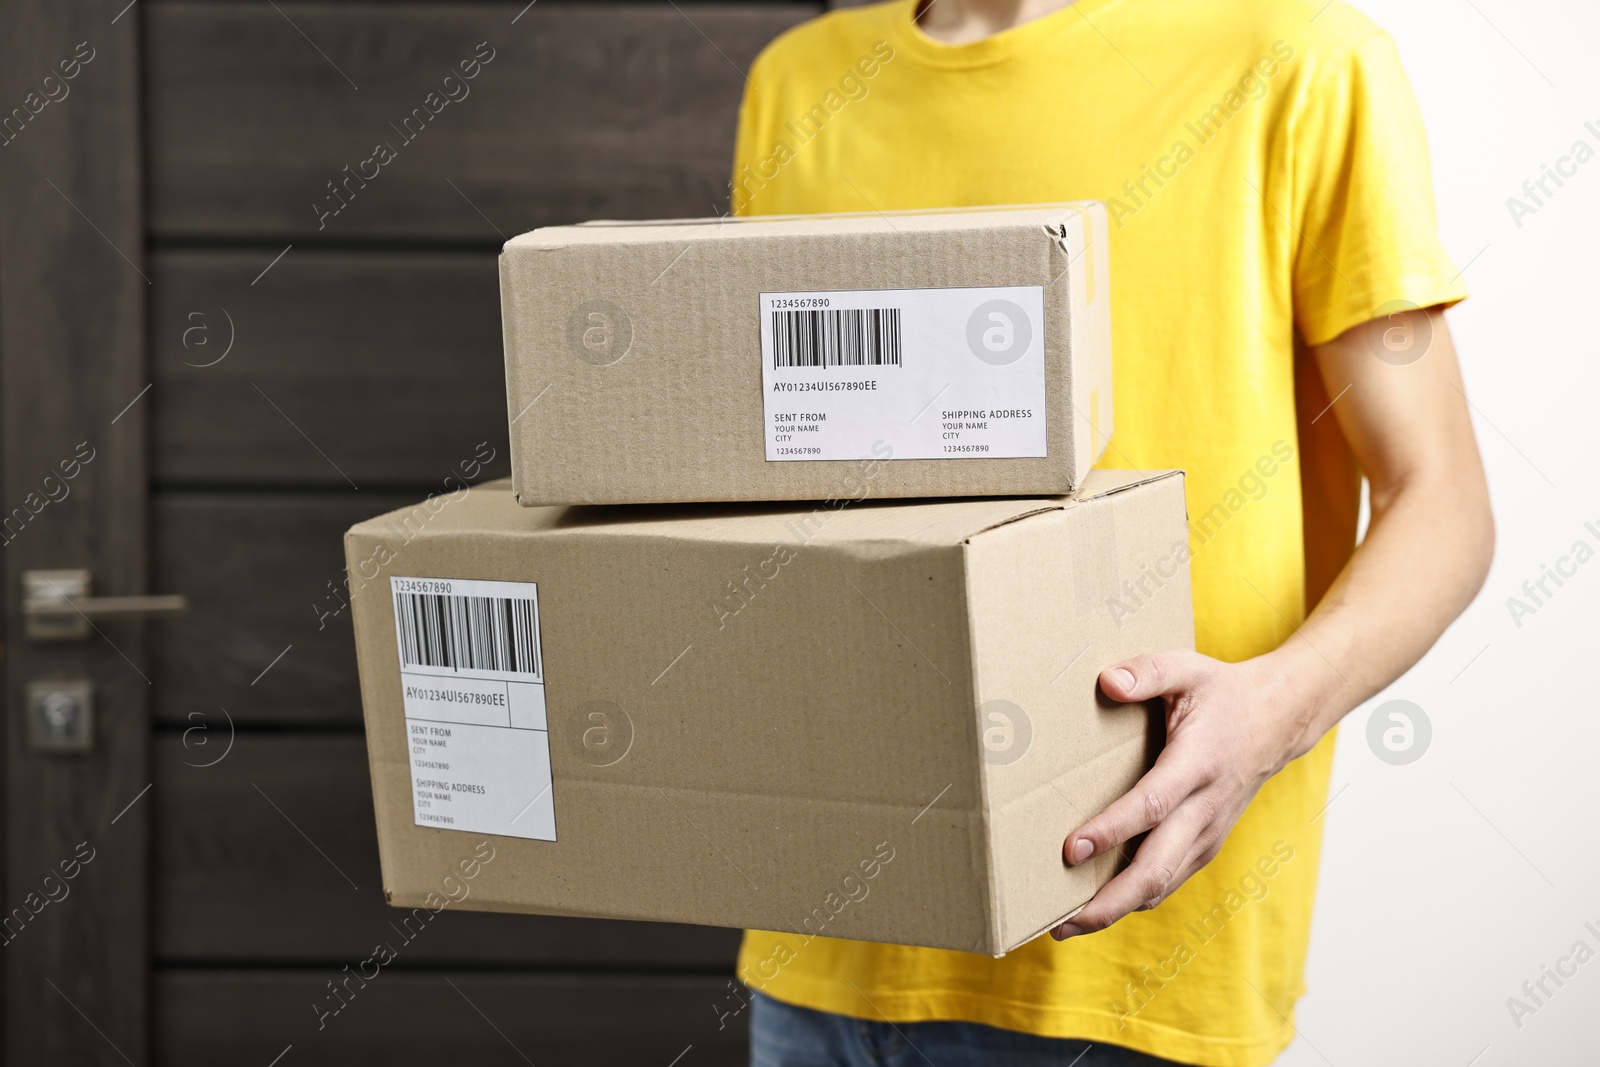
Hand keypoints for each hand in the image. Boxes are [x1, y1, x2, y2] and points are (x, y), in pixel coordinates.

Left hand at [1050, 648, 1311, 939]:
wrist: (1278, 720)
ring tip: (1065, 927)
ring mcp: (1207, 833)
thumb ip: (1147, 672)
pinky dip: (1134, 900)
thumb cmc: (1223, 693)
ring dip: (1116, 910)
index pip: (1151, 806)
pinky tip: (1098, 909)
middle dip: (1109, 900)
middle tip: (1060, 920)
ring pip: (1162, 884)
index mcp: (1197, 764)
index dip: (1112, 831)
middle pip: (1157, 867)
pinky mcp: (1204, 845)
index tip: (1071, 848)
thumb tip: (1106, 682)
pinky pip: (1168, 880)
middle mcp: (1205, 808)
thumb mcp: (1188, 667)